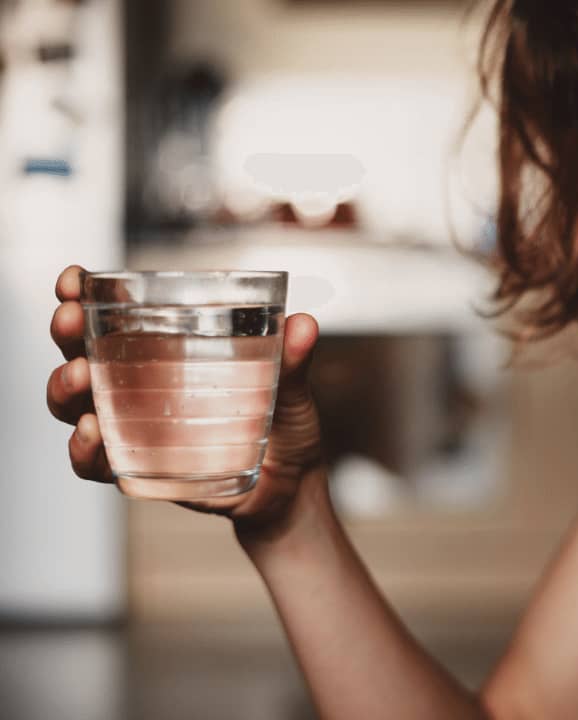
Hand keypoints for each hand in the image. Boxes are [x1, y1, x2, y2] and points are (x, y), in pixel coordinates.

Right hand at [47, 265, 327, 538]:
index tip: (73, 279)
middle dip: (68, 334)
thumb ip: (293, 360)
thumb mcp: (290, 389)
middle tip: (71, 320)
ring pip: (76, 405)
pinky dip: (84, 450)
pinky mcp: (140, 469)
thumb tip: (303, 323)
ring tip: (79, 377)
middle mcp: (140, 386)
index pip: (113, 317)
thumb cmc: (284, 427)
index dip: (82, 296)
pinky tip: (91, 434)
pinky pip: (96, 463)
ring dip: (65, 388)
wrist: (290, 489)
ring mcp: (135, 428)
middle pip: (82, 353)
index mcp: (168, 353)